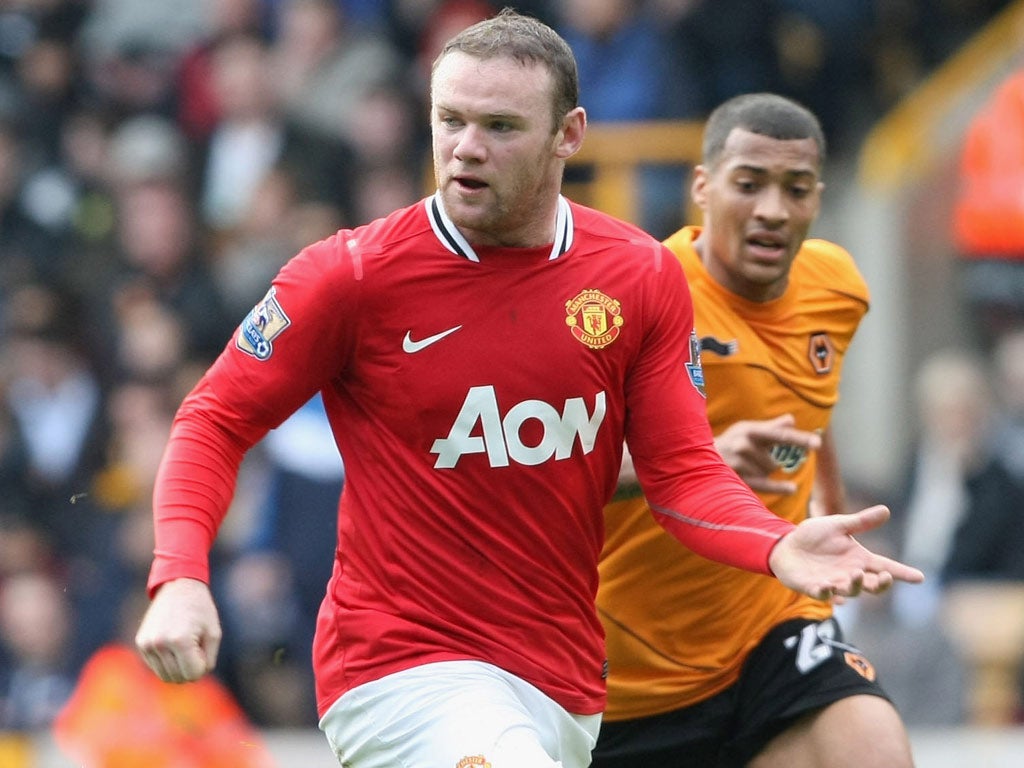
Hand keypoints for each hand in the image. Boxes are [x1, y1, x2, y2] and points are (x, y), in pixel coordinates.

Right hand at [135, 577, 221, 682]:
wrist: (179, 586)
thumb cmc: (201, 610)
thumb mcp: (214, 634)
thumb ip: (207, 660)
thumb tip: (193, 678)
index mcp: (180, 641)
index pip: (193, 674)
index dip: (202, 664)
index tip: (203, 647)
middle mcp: (160, 644)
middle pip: (178, 678)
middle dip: (190, 668)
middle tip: (196, 646)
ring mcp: (147, 644)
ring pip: (165, 676)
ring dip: (178, 667)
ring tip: (185, 645)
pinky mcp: (141, 643)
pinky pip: (156, 666)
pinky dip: (167, 661)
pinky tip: (173, 644)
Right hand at [714, 414, 819, 493]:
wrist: (696, 458)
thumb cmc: (729, 442)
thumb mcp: (746, 431)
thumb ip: (771, 427)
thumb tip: (791, 419)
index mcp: (749, 430)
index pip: (780, 435)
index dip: (800, 439)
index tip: (817, 444)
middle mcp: (743, 444)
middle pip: (775, 461)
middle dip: (768, 462)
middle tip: (750, 460)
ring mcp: (738, 462)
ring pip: (768, 472)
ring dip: (762, 472)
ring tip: (743, 467)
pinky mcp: (736, 478)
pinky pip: (764, 484)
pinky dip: (779, 487)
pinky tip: (792, 488)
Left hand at [768, 505, 923, 600]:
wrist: (786, 545)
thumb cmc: (813, 536)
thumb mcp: (837, 525)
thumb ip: (861, 522)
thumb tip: (886, 510)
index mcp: (859, 559)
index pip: (885, 566)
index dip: (902, 572)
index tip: (919, 577)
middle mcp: (850, 574)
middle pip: (873, 586)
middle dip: (881, 584)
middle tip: (884, 577)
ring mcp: (833, 583)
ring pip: (851, 592)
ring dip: (856, 586)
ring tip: (856, 575)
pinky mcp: (814, 588)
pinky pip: (823, 594)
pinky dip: (826, 593)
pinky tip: (827, 587)